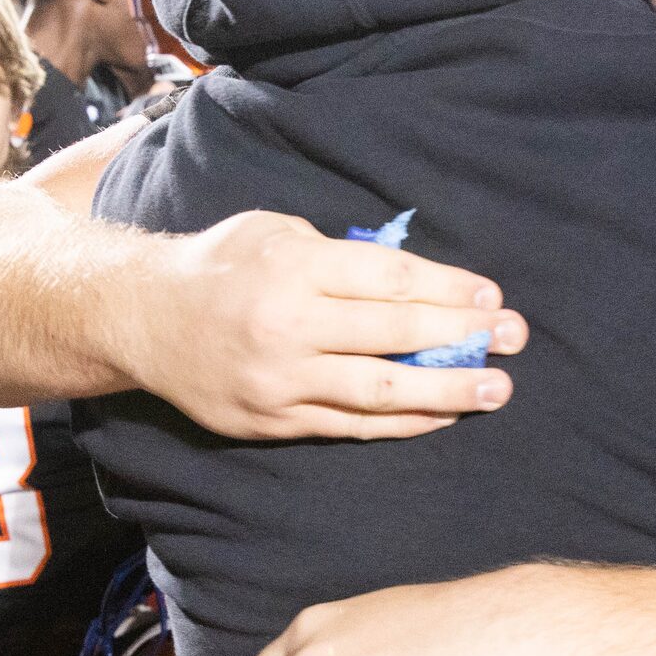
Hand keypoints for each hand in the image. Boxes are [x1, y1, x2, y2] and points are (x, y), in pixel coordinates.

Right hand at [126, 211, 525, 440]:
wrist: (141, 321)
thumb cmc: (220, 265)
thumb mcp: (274, 230)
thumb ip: (337, 252)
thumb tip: (412, 276)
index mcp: (292, 267)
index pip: (388, 279)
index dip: (448, 289)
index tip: (491, 297)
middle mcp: (287, 325)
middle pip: (394, 334)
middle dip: (461, 336)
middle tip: (514, 338)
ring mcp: (280, 381)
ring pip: (379, 391)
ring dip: (446, 390)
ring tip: (496, 389)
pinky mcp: (273, 422)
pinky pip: (351, 426)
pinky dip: (403, 423)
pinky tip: (443, 415)